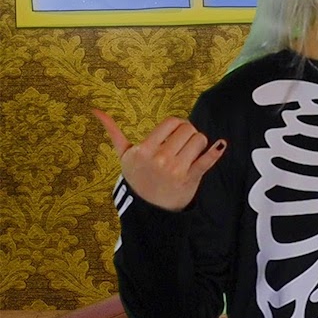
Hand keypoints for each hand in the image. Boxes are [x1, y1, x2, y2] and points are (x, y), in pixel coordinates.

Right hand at [93, 109, 226, 212]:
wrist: (148, 207)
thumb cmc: (137, 176)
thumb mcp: (124, 156)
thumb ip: (113, 132)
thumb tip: (96, 111)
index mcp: (144, 150)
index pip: (172, 122)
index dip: (178, 125)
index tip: (176, 133)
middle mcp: (160, 159)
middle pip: (188, 129)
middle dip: (188, 133)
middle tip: (183, 143)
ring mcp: (176, 169)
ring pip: (200, 140)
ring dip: (199, 143)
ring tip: (191, 151)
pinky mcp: (191, 179)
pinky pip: (208, 160)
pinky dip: (216, 151)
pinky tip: (221, 144)